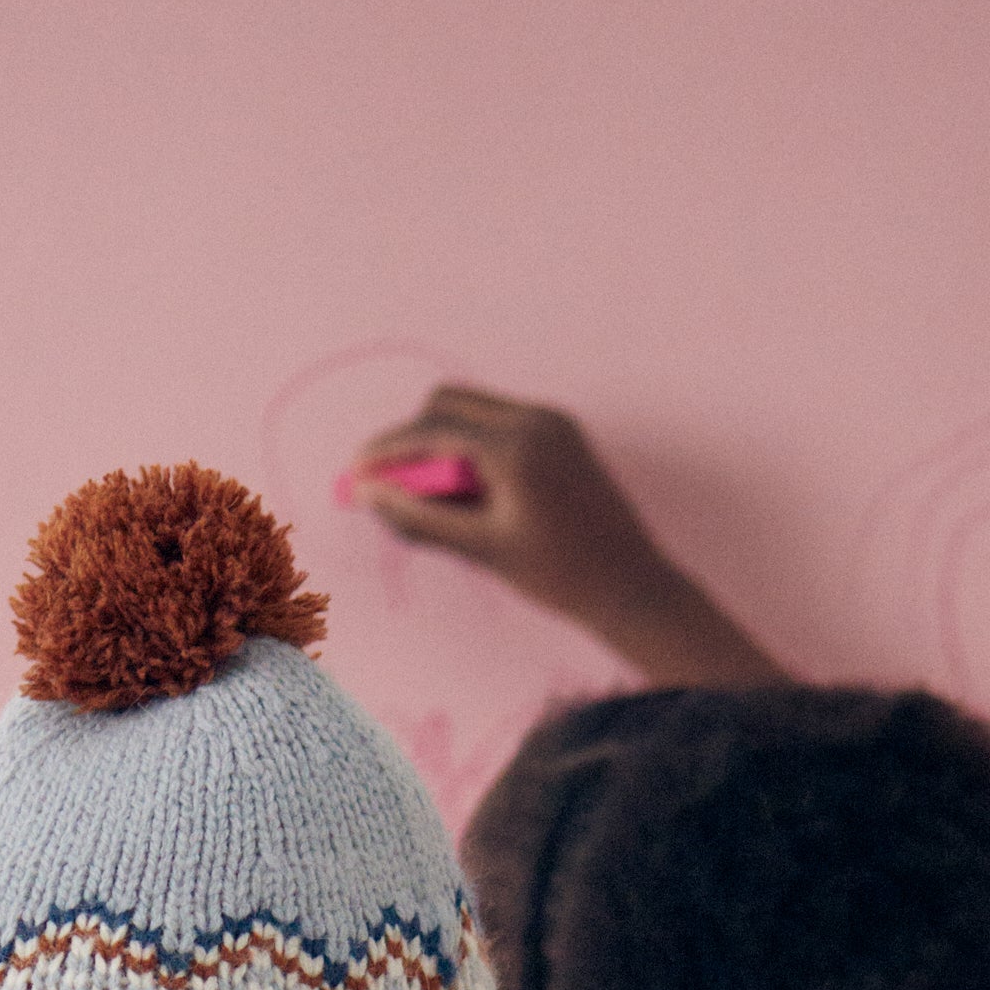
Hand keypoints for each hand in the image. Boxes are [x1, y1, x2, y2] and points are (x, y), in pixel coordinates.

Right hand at [350, 386, 788, 686]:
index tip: (357, 472)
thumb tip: (370, 495)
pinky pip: (501, 424)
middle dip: (413, 438)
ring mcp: (553, 421)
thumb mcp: (482, 551)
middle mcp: (536, 419)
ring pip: (474, 409)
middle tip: (390, 484)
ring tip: (433, 497)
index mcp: (516, 447)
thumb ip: (421, 519)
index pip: (433, 428)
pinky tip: (470, 492)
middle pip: (449, 402)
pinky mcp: (564, 433)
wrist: (632, 587)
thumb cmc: (559, 578)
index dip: (388, 449)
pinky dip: (474, 446)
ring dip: (443, 441)